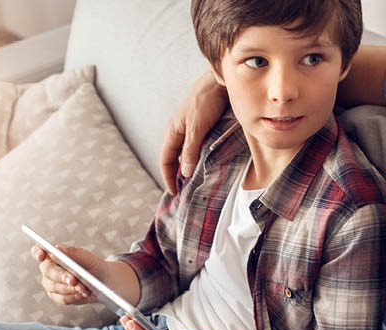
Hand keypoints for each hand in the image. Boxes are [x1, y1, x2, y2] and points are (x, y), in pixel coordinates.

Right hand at [31, 244, 107, 304]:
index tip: (42, 256)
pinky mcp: (57, 296)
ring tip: (85, 287)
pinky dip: (74, 296)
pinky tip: (83, 293)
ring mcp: (51, 284)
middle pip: (48, 272)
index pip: (38, 251)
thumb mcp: (87, 257)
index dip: (37, 253)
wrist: (104, 281)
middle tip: (74, 280)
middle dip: (62, 276)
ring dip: (71, 288)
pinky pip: (62, 298)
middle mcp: (49, 269)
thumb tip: (56, 248)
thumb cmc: (93, 266)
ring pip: (54, 287)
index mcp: (54, 255)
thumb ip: (72, 252)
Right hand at [160, 70, 227, 194]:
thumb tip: (184, 173)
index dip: (168, 178)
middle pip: (173, 158)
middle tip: (186, 192)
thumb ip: (190, 150)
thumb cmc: (206, 100)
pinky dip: (198, 158)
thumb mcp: (197, 127)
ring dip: (188, 167)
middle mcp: (179, 131)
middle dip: (177, 175)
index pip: (165, 160)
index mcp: (173, 131)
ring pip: (185, 153)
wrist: (220, 80)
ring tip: (196, 183)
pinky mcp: (202, 126)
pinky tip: (207, 165)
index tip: (176, 193)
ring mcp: (190, 128)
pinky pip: (196, 147)